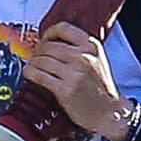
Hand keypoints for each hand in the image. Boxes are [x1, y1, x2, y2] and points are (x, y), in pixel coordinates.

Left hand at [22, 22, 128, 138]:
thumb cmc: (101, 88)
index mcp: (91, 46)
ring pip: (41, 60)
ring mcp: (74, 73)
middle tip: (36, 57)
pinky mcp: (65, 89)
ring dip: (32, 63)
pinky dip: (30, 73)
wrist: (110, 112)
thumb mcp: (96, 59)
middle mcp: (84, 57)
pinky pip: (39, 76)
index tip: (43, 40)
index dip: (48, 34)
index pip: (63, 28)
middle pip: (48, 46)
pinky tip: (30, 74)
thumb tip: (49, 43)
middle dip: (38, 51)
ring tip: (33, 67)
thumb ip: (78, 48)